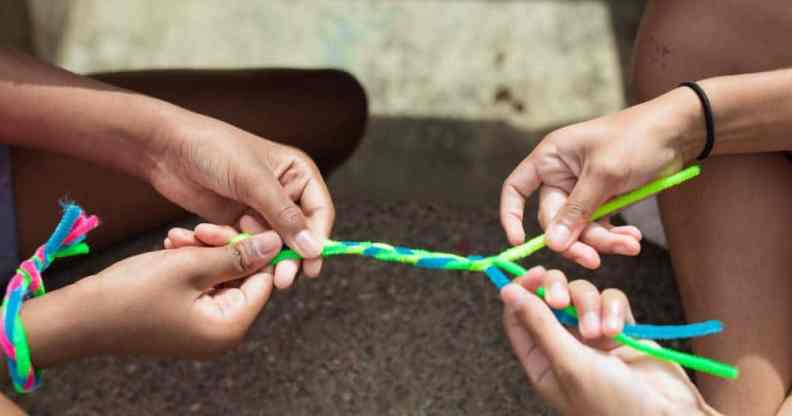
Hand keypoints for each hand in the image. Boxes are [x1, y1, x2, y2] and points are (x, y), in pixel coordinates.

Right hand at [83, 231, 279, 357]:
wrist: (80, 316)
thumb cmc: (132, 293)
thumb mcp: (191, 266)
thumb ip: (237, 255)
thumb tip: (277, 243)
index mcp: (230, 327)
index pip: (265, 281)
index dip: (254, 249)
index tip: (233, 226)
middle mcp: (222, 333)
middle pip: (243, 277)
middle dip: (222, 248)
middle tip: (198, 230)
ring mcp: (203, 327)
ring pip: (220, 276)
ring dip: (202, 252)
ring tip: (177, 238)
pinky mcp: (186, 318)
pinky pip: (201, 285)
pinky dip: (190, 264)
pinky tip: (172, 247)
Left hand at [146, 112, 332, 287]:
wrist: (165, 148)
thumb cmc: (213, 149)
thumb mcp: (253, 180)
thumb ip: (284, 215)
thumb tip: (313, 248)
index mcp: (298, 174)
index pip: (320, 213)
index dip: (318, 241)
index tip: (310, 267)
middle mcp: (284, 193)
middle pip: (299, 235)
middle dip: (290, 257)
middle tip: (282, 280)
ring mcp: (260, 209)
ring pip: (272, 245)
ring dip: (259, 255)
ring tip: (247, 267)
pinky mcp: (237, 222)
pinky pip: (246, 246)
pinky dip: (235, 249)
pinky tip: (214, 242)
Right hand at [500, 88, 702, 267]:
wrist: (680, 131)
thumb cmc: (637, 138)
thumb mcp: (604, 174)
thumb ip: (577, 211)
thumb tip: (552, 244)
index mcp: (550, 158)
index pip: (515, 188)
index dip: (511, 215)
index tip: (519, 242)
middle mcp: (561, 175)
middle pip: (554, 219)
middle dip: (577, 239)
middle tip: (595, 260)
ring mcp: (582, 190)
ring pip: (579, 229)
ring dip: (602, 241)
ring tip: (630, 245)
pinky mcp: (603, 200)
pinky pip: (599, 227)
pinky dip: (614, 236)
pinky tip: (633, 239)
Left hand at [501, 267, 717, 415]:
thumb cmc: (610, 403)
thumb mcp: (567, 362)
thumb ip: (539, 323)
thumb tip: (506, 291)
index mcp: (541, 360)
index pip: (519, 317)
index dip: (523, 291)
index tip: (536, 273)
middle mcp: (564, 345)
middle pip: (550, 298)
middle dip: (558, 291)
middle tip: (563, 300)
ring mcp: (593, 336)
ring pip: (583, 295)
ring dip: (591, 306)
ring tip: (603, 334)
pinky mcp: (622, 328)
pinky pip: (612, 300)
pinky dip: (614, 308)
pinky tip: (620, 330)